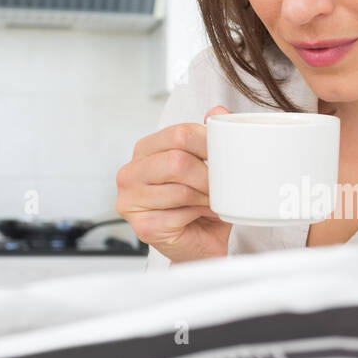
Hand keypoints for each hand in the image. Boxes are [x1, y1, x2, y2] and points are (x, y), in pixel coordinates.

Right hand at [116, 106, 233, 262]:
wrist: (201, 245)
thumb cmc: (203, 204)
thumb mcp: (209, 166)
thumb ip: (209, 136)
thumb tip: (218, 112)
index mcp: (145, 150)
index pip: (179, 133)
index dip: (208, 143)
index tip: (226, 155)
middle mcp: (131, 172)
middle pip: (177, 160)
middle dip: (208, 176)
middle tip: (222, 186)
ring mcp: (130, 200)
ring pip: (180, 189)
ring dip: (205, 198)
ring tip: (213, 202)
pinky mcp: (141, 225)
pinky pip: (179, 214)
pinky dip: (198, 215)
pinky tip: (201, 217)